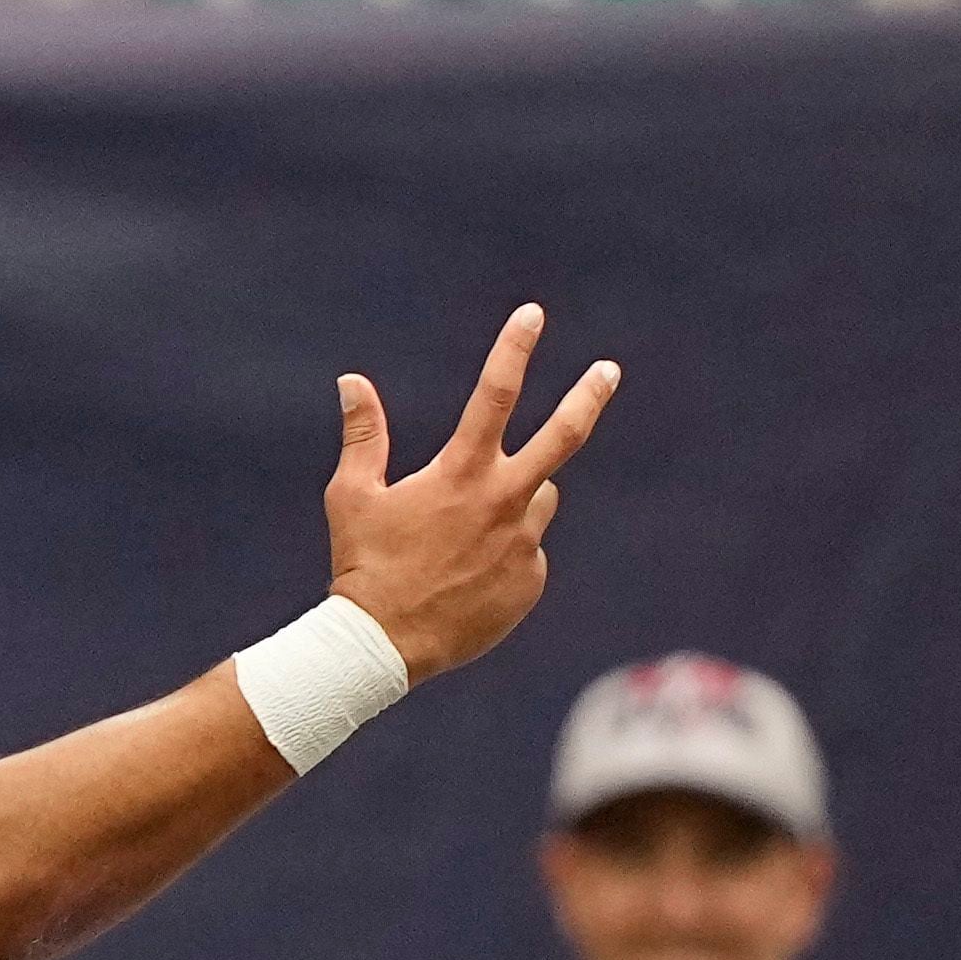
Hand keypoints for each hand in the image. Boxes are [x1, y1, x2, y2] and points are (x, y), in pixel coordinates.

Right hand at [322, 306, 619, 681]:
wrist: (383, 645)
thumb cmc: (362, 565)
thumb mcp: (353, 496)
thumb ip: (363, 435)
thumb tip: (352, 381)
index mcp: (460, 474)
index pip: (494, 395)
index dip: (514, 349)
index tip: (532, 315)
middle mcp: (503, 502)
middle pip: (562, 437)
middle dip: (587, 398)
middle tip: (608, 371)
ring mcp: (523, 543)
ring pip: (536, 501)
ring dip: (511, 503)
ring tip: (459, 540)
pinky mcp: (530, 580)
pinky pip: (526, 553)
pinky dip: (502, 555)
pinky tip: (462, 579)